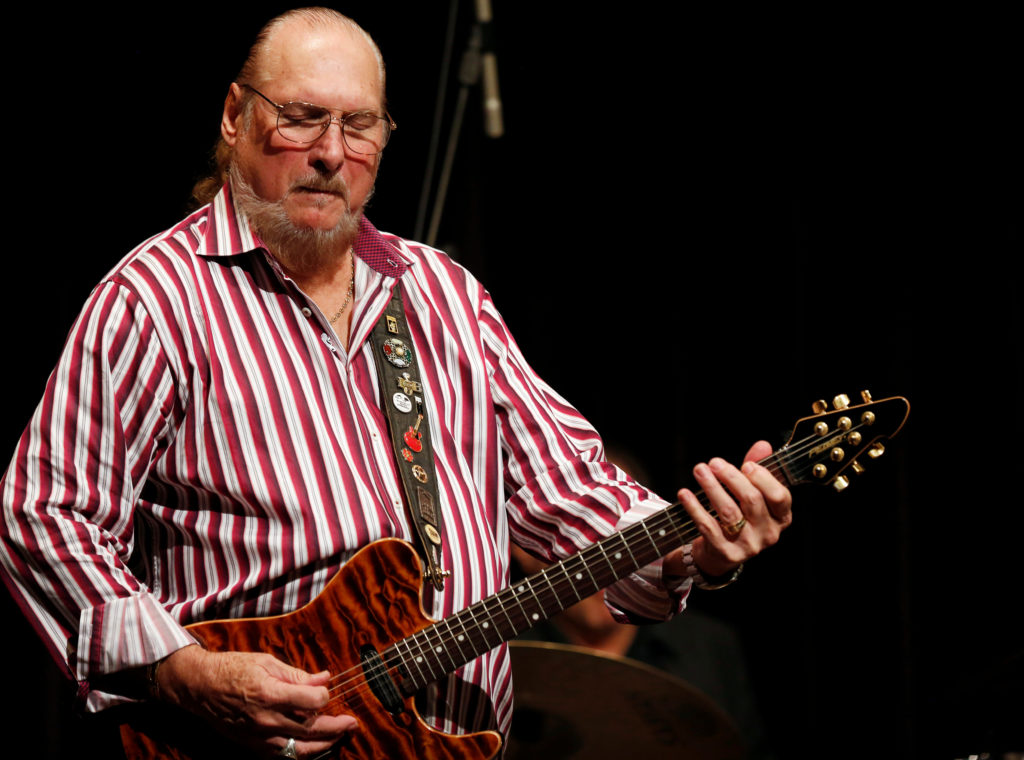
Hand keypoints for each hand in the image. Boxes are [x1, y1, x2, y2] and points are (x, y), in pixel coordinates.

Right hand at [155, 645, 356, 757]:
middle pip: (311, 730)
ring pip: (299, 749)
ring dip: (323, 744)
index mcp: (270, 694)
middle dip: (336, 727)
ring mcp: (259, 736)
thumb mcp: (267, 662)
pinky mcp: (253, 746)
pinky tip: (312, 745)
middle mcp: (266, 719)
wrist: (200, 687)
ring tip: (339, 737)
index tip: (327, 689)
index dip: (326, 696)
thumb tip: (324, 679)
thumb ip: (297, 675)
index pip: (313, 702)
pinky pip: (282, 755)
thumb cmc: (232, 669)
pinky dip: (300, 752)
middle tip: (352, 723)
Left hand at [666, 440, 792, 579]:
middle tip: (714, 463)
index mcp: (780, 518)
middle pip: (752, 500)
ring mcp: (747, 545)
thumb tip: (762, 445)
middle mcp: (768, 533)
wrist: (720, 554)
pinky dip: (695, 507)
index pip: (780, 496)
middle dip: (731, 477)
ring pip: (729, 511)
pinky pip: (708, 526)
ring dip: (711, 487)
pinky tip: (685, 494)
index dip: (763, 478)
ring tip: (700, 471)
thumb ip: (758, 470)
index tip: (745, 464)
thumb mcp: (752, 493)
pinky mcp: (725, 552)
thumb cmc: (740, 517)